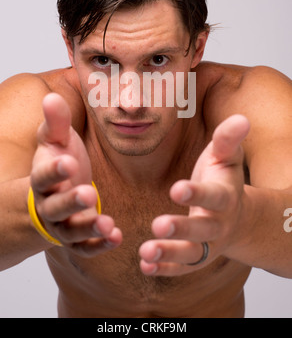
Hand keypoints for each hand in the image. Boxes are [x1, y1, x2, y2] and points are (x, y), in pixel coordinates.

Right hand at [30, 93, 121, 255]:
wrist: (56, 190)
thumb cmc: (59, 159)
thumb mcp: (56, 140)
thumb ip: (56, 122)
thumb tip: (50, 97)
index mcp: (41, 178)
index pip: (43, 176)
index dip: (55, 170)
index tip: (69, 161)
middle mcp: (48, 204)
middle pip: (56, 207)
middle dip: (71, 201)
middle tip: (89, 193)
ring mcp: (61, 224)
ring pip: (70, 231)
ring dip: (88, 228)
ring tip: (107, 223)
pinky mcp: (76, 238)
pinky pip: (85, 247)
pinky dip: (99, 245)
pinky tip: (117, 236)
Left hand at [139, 114, 249, 275]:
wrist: (237, 216)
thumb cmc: (223, 180)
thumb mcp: (226, 157)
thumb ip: (228, 140)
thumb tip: (242, 118)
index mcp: (225, 197)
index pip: (212, 196)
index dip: (196, 193)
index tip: (176, 189)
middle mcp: (218, 224)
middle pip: (202, 230)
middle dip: (181, 228)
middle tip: (158, 225)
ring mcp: (208, 244)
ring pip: (191, 253)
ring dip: (169, 253)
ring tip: (146, 251)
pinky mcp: (196, 257)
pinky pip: (182, 268)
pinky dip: (165, 269)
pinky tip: (145, 266)